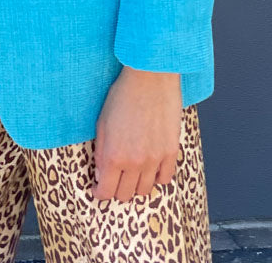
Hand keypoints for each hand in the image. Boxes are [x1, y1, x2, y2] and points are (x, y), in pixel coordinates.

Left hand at [92, 66, 182, 202]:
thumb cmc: (123, 95)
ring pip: (145, 190)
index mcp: (114, 156)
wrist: (150, 77)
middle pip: (125, 195)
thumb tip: (101, 175)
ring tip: (133, 171)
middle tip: (115, 177)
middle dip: (117, 189)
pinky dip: (157, 176)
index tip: (100, 188)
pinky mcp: (171, 151)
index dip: (100, 193)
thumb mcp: (102, 123)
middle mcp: (135, 162)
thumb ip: (101, 152)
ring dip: (137, 184)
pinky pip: (165, 178)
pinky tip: (151, 166)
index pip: (106, 193)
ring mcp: (155, 158)